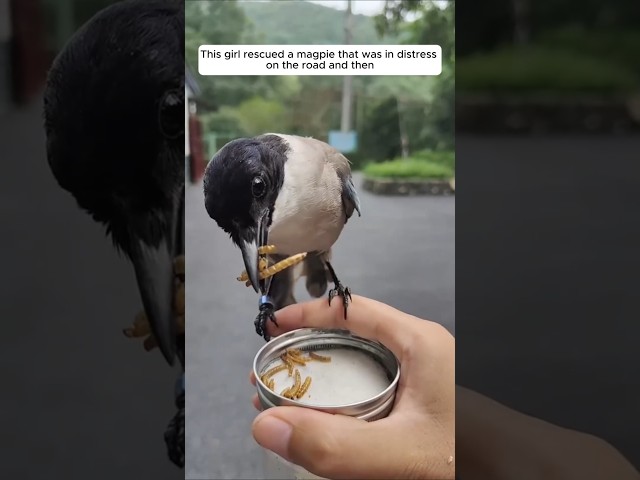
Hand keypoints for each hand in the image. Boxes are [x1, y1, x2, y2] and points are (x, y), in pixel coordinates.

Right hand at [249, 295, 454, 479]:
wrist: (520, 474)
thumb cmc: (470, 456)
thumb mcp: (401, 452)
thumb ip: (335, 445)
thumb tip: (266, 426)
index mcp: (417, 341)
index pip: (350, 309)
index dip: (306, 314)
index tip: (272, 328)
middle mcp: (419, 351)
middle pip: (351, 337)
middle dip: (307, 353)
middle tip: (273, 374)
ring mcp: (422, 376)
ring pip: (361, 367)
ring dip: (324, 380)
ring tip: (291, 400)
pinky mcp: (422, 401)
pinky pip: (374, 391)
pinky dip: (344, 401)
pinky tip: (328, 424)